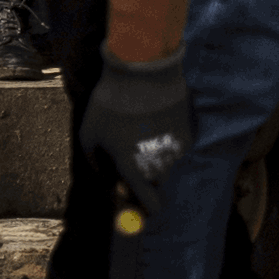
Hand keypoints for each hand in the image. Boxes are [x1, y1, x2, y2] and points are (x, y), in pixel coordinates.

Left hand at [84, 48, 194, 207]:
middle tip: (133, 160)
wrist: (142, 69)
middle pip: (157, 183)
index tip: (141, 207)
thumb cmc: (110, 103)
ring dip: (155, 154)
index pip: (149, 204)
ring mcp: (177, 147)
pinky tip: (154, 118)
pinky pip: (176, 144)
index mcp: (134, 169)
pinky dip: (166, 137)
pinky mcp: (188, 131)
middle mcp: (160, 163)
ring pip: (167, 162)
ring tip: (140, 128)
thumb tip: (108, 183)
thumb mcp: (90, 135)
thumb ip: (97, 166)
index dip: (145, 209)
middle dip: (147, 177)